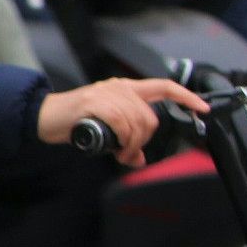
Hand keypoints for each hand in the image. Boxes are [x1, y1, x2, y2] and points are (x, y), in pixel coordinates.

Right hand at [37, 78, 208, 166]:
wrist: (45, 116)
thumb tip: (139, 159)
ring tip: (120, 152)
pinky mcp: (95, 103)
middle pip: (150, 116)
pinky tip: (115, 147)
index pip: (163, 86)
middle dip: (144, 140)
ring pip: (137, 122)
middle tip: (129, 152)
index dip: (186, 96)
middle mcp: (119, 87)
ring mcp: (107, 93)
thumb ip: (125, 137)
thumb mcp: (106, 127)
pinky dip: (122, 140)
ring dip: (132, 144)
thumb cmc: (75, 121)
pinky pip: (122, 124)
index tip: (202, 108)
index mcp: (125, 87)